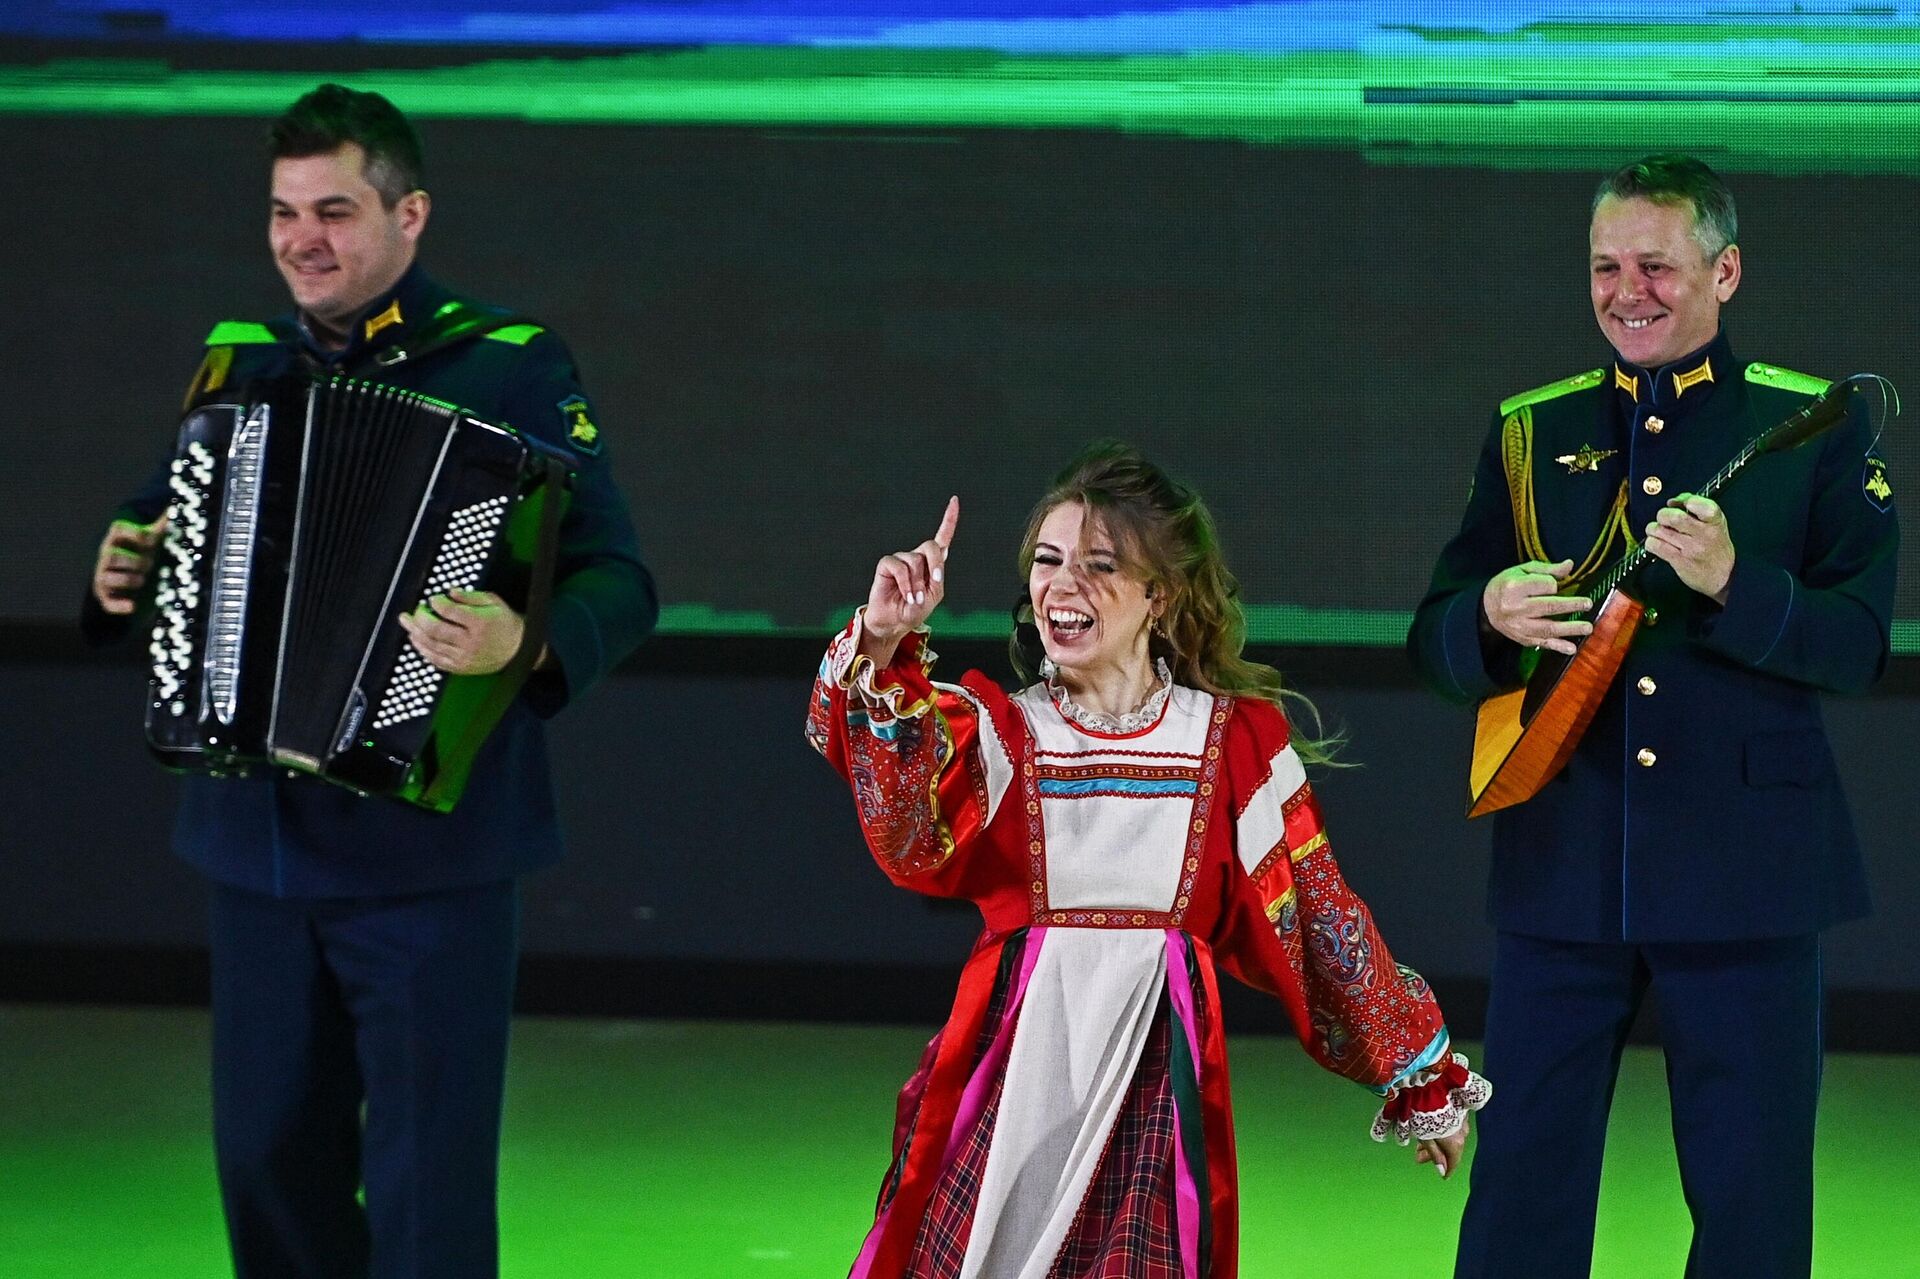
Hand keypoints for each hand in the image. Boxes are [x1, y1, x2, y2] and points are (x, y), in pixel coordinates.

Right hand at [92, 515, 168, 614]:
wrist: (131, 581)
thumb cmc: (141, 555)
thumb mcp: (151, 542)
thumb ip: (161, 527)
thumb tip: (175, 508)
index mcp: (118, 540)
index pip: (119, 530)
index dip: (135, 534)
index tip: (152, 541)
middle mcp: (107, 556)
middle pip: (112, 555)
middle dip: (133, 561)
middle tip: (150, 564)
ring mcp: (103, 576)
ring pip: (108, 577)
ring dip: (128, 579)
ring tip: (142, 580)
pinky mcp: (105, 596)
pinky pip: (108, 602)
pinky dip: (119, 605)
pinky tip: (132, 606)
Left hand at [397, 588, 528, 675]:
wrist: (520, 650)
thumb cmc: (506, 624)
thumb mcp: (493, 602)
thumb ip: (470, 596)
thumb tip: (449, 592)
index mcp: (480, 623)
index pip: (449, 612)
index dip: (436, 603)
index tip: (433, 599)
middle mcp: (470, 642)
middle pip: (435, 630)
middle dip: (420, 618)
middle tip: (413, 611)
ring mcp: (464, 657)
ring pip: (432, 645)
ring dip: (415, 633)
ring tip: (407, 623)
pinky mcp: (461, 668)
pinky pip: (436, 660)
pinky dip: (423, 650)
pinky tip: (416, 641)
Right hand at [861, 497, 958, 663]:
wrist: (894, 622)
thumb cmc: (914, 609)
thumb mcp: (933, 597)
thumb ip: (936, 579)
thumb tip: (931, 569)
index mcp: (932, 563)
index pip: (942, 537)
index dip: (949, 519)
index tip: (954, 500)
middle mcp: (917, 557)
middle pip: (931, 546)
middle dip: (934, 564)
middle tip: (933, 584)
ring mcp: (901, 560)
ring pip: (915, 561)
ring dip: (916, 584)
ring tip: (913, 598)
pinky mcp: (887, 565)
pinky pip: (899, 567)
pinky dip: (905, 583)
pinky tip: (906, 595)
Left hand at [1414, 1113, 1469, 1179]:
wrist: (1429, 1090)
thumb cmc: (1425, 1114)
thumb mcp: (1426, 1137)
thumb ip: (1435, 1155)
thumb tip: (1442, 1171)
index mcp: (1456, 1142)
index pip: (1454, 1162)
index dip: (1448, 1170)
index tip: (1443, 1175)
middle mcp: (1462, 1133)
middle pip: (1451, 1150)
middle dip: (1435, 1155)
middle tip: (1419, 1156)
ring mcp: (1462, 1121)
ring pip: (1450, 1138)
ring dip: (1436, 1143)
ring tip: (1419, 1144)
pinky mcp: (1459, 1110)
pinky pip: (1452, 1127)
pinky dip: (1441, 1132)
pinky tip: (1430, 1131)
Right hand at [1481, 559, 1592, 654]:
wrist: (1486, 607)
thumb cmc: (1507, 584)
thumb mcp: (1522, 571)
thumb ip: (1547, 569)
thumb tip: (1570, 565)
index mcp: (1515, 587)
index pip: (1544, 585)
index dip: (1553, 584)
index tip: (1554, 584)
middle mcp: (1516, 608)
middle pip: (1548, 607)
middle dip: (1571, 605)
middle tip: (1588, 604)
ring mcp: (1519, 626)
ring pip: (1548, 627)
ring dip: (1570, 628)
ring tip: (1588, 627)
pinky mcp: (1522, 638)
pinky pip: (1542, 643)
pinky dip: (1558, 647)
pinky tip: (1571, 649)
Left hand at [1645, 494, 1734, 604]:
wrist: (1725, 577)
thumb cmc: (1716, 547)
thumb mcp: (1715, 524)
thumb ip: (1697, 507)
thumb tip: (1674, 501)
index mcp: (1715, 522)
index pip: (1705, 507)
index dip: (1688, 500)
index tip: (1682, 504)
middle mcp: (1704, 535)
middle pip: (1675, 517)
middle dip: (1663, 514)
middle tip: (1663, 518)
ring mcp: (1691, 549)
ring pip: (1660, 530)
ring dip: (1653, 528)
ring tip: (1658, 531)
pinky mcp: (1679, 561)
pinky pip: (1656, 546)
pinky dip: (1650, 542)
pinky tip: (1656, 543)